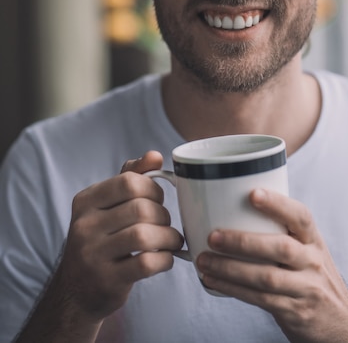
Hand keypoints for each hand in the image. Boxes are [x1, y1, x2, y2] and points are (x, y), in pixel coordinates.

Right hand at [56, 151, 182, 321]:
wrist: (76, 290)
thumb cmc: (101, 239)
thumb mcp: (106, 205)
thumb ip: (131, 177)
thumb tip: (155, 156)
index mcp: (86, 200)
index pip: (129, 182)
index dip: (153, 189)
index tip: (157, 200)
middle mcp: (84, 225)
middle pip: (140, 208)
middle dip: (163, 215)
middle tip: (165, 224)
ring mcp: (93, 255)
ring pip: (144, 235)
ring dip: (168, 237)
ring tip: (171, 241)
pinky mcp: (106, 280)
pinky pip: (146, 263)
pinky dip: (164, 259)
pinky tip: (164, 258)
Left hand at [196, 189, 347, 342]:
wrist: (342, 325)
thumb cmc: (313, 279)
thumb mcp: (308, 251)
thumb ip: (282, 232)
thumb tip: (235, 205)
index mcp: (314, 240)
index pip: (301, 216)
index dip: (277, 203)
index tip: (252, 193)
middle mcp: (313, 262)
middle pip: (280, 247)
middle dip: (243, 241)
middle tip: (212, 236)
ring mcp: (306, 288)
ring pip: (266, 277)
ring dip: (230, 269)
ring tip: (204, 260)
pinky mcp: (294, 312)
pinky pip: (259, 299)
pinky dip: (232, 289)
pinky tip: (213, 281)